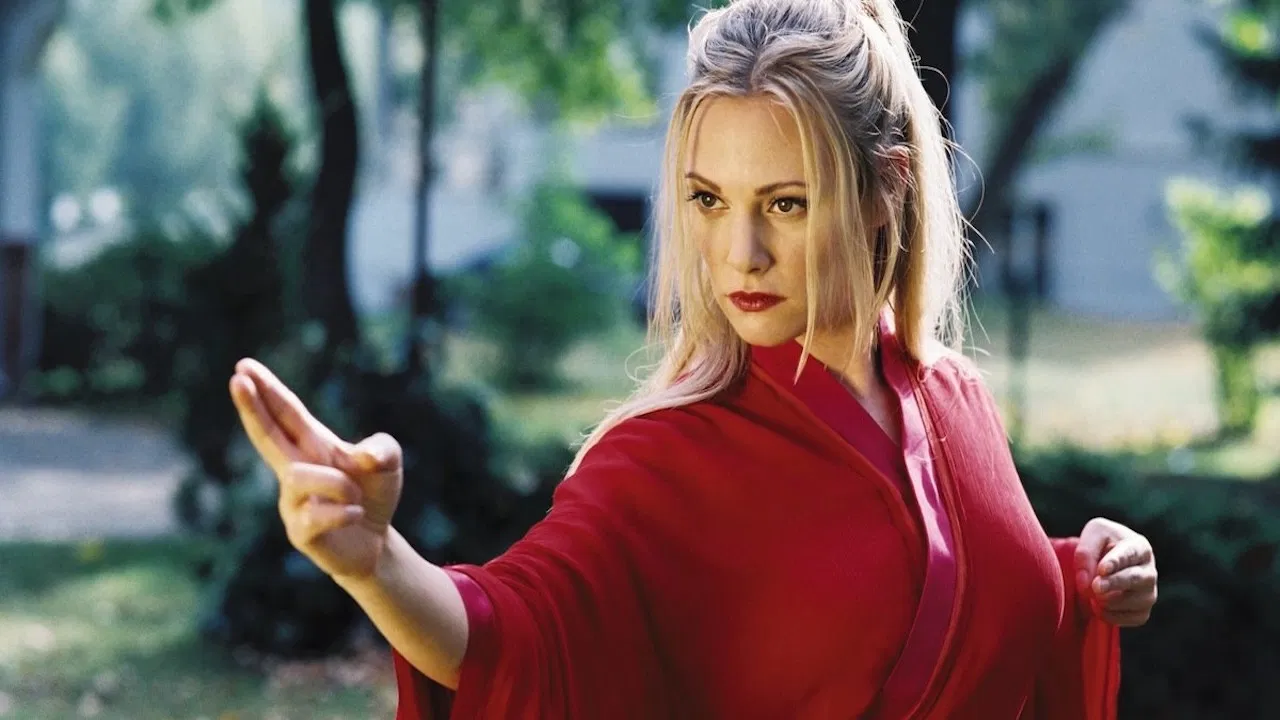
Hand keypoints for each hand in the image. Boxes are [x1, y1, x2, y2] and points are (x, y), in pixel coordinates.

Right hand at [228, 358, 403, 581]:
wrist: (376, 542)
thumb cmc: (374, 494)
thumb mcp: (388, 463)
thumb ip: (383, 449)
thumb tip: (363, 457)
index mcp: (313, 445)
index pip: (286, 413)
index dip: (267, 391)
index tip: (244, 367)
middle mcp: (296, 469)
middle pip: (267, 434)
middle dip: (252, 408)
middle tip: (236, 379)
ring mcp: (292, 501)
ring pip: (300, 478)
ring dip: (338, 484)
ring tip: (356, 496)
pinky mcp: (299, 532)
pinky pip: (317, 516)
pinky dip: (347, 512)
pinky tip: (356, 516)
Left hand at [1074, 517, 1157, 626]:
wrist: (1106, 561)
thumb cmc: (1102, 543)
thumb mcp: (1092, 535)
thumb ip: (1085, 554)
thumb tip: (1087, 584)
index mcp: (1139, 547)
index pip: (1130, 554)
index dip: (1116, 562)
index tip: (1102, 569)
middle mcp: (1149, 571)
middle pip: (1135, 579)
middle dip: (1113, 583)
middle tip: (1095, 586)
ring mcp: (1149, 593)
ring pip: (1132, 602)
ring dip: (1107, 600)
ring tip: (1092, 592)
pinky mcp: (1143, 612)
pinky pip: (1129, 619)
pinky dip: (1109, 615)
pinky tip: (1098, 605)